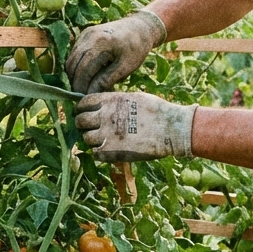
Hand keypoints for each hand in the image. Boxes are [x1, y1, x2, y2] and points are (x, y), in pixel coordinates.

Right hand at [65, 10, 166, 93]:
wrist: (139, 27)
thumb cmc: (136, 48)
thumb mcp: (126, 66)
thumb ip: (106, 80)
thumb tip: (89, 94)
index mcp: (101, 43)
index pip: (83, 70)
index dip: (81, 86)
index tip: (85, 99)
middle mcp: (88, 37)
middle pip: (72, 65)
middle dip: (76, 82)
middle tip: (84, 96)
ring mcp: (84, 35)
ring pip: (70, 61)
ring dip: (75, 75)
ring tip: (86, 86)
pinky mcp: (83, 36)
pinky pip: (74, 55)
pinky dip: (78, 67)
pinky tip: (89, 75)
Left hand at [75, 91, 195, 162]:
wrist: (171, 129)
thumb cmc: (158, 111)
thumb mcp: (134, 98)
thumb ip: (116, 101)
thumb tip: (105, 105)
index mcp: (110, 101)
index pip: (84, 103)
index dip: (82, 108)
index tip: (84, 112)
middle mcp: (105, 116)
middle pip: (81, 121)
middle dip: (83, 124)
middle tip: (89, 128)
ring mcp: (107, 135)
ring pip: (86, 138)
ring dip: (92, 139)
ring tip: (102, 140)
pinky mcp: (112, 152)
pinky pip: (95, 153)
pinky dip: (99, 152)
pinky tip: (108, 150)